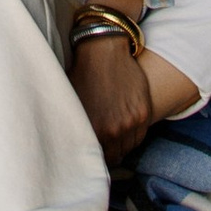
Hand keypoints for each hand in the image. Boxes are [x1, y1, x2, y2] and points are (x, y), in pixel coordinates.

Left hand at [73, 21, 157, 158]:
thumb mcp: (71, 103)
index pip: (96, 160)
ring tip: (112, 137)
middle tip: (102, 148)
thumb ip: (74, 128)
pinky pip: (139, 138)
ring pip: (127, 149)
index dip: (93, 159)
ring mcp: (130, 123)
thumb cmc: (82, 75)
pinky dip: (132, 138)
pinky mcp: (142, 114)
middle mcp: (112, 130)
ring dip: (120, 147)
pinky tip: (123, 129)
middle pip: (113, 158)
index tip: (91, 157)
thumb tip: (68, 147)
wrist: (103, 51)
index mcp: (92, 130)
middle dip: (107, 154)